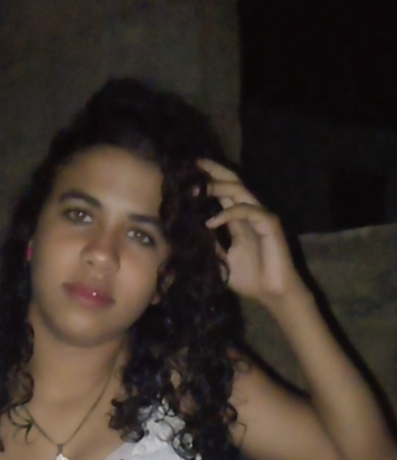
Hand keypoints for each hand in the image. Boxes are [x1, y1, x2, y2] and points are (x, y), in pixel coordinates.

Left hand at [199, 159, 305, 305]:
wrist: (272, 294)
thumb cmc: (251, 279)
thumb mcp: (222, 260)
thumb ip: (210, 244)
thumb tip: (190, 234)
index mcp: (239, 219)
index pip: (223, 192)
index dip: (208, 181)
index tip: (186, 175)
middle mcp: (250, 212)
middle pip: (232, 182)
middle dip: (213, 171)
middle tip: (192, 165)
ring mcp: (261, 216)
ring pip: (239, 191)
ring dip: (217, 188)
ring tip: (196, 191)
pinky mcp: (269, 224)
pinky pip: (247, 211)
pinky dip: (228, 213)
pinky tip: (211, 221)